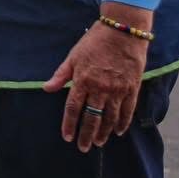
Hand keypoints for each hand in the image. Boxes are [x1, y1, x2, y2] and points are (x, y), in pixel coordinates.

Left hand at [42, 2, 151, 151]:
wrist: (123, 29)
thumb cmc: (95, 40)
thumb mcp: (74, 55)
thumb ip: (61, 74)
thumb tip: (46, 88)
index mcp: (83, 80)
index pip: (73, 108)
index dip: (70, 124)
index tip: (67, 137)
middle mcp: (100, 88)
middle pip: (92, 117)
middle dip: (86, 134)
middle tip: (83, 147)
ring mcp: (118, 89)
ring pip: (110, 118)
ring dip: (104, 132)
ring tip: (99, 143)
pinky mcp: (132, 88)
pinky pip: (127, 110)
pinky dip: (123, 123)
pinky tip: (118, 131)